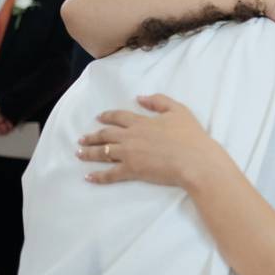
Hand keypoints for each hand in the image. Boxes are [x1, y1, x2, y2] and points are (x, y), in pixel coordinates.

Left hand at [76, 94, 216, 186]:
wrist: (194, 160)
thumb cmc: (190, 136)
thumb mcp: (178, 110)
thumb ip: (159, 101)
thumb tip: (140, 97)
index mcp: (141, 122)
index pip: (119, 117)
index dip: (107, 116)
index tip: (98, 118)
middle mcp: (131, 137)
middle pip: (106, 135)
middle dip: (92, 136)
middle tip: (82, 139)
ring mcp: (129, 154)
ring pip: (103, 153)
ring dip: (89, 152)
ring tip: (79, 153)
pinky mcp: (131, 171)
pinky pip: (110, 174)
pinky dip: (98, 176)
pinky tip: (88, 177)